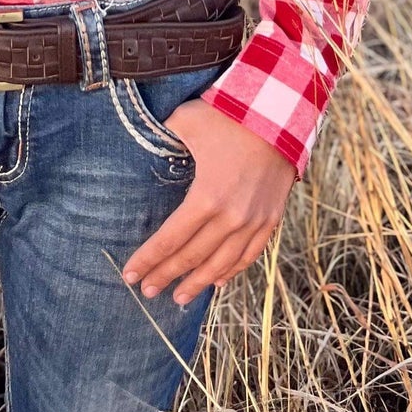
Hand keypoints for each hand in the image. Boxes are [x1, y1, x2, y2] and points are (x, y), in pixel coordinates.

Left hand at [121, 100, 295, 308]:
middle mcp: (230, 218)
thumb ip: (162, 135)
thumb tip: (141, 137)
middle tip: (147, 291)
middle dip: (165, 276)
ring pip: (220, 265)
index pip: (169, 240)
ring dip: (197, 283)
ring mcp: (254, 222)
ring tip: (178, 298)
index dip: (148, 259)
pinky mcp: (271, 219)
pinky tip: (215, 281)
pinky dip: (230, 271)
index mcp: (206, 197)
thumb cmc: (229, 115)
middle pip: (191, 257)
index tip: (129, 275)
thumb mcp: (187, 120)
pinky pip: (249, 255)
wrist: (282, 113)